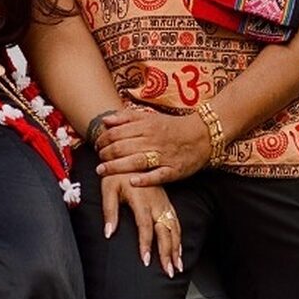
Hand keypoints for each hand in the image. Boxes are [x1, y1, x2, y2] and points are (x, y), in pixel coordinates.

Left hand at [95, 108, 210, 185]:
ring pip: (136, 161)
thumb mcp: (150, 117)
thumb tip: (106, 120)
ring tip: (102, 171)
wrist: (202, 135)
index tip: (96, 144)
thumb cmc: (172, 127)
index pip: (118, 132)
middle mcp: (153, 140)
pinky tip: (131, 182)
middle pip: (123, 147)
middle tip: (97, 158)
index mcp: (147, 126)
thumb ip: (127, 117)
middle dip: (106, 154)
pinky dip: (144, 179)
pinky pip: (157, 176)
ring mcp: (164, 156)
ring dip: (116, 167)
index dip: (103, 139)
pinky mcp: (173, 170)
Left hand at [100, 175, 181, 277]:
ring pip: (173, 228)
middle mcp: (156, 202)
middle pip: (164, 230)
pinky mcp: (166, 201)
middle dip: (167, 252)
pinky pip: (176, 222)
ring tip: (177, 266)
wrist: (131, 155)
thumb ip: (109, 210)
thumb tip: (108, 232)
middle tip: (169, 271)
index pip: (145, 226)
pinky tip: (179, 249)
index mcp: (141, 199)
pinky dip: (179, 237)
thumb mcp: (108, 187)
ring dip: (176, 248)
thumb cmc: (116, 172)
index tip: (146, 260)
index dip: (146, 244)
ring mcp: (163, 202)